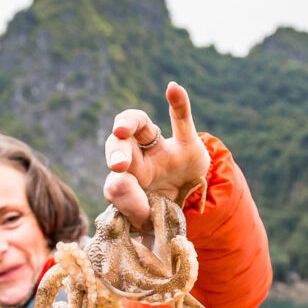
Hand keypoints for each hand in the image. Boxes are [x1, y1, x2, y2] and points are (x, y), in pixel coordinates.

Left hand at [103, 81, 209, 229]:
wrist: (194, 207)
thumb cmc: (161, 212)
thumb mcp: (144, 218)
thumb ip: (129, 205)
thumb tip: (117, 180)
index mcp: (126, 181)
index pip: (114, 180)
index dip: (118, 188)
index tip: (124, 194)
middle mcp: (138, 160)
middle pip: (119, 144)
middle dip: (116, 152)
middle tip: (119, 165)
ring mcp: (161, 150)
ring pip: (140, 125)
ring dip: (128, 123)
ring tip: (121, 128)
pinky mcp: (187, 145)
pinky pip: (182, 120)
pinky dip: (179, 103)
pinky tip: (173, 88)